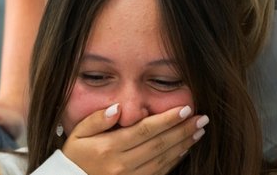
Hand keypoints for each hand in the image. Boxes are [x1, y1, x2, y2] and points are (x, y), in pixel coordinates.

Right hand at [60, 104, 206, 174]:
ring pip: (163, 160)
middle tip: (201, 119)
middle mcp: (121, 164)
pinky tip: (184, 149)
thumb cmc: (75, 156)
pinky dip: (174, 161)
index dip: (167, 120)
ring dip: (183, 145)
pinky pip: (160, 173)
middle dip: (182, 131)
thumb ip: (97, 119)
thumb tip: (118, 108)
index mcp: (108, 148)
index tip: (185, 109)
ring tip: (198, 132)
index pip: (144, 130)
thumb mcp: (78, 133)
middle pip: (159, 145)